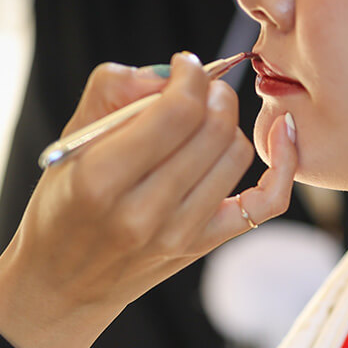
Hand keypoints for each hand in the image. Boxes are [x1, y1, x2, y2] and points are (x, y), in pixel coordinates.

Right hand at [0, 51, 298, 347]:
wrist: (66, 282)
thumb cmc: (64, 203)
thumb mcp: (68, 144)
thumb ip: (111, 93)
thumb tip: (168, 73)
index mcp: (102, 180)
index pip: (175, 113)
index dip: (190, 76)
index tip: (184, 66)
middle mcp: (145, 212)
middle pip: (212, 130)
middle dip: (213, 94)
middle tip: (199, 87)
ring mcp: (181, 234)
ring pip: (236, 154)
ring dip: (229, 123)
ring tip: (206, 118)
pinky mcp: (206, 244)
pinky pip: (267, 202)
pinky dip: (283, 166)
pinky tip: (283, 133)